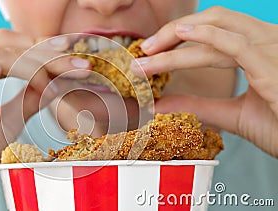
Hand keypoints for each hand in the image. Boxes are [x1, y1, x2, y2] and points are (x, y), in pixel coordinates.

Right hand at [0, 29, 89, 209]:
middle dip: (46, 54)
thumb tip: (54, 83)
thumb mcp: (9, 121)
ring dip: (31, 65)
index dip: (46, 51)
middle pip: (8, 44)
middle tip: (78, 67)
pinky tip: (5, 73)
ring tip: (53, 84)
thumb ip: (28, 98)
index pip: (14, 49)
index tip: (76, 62)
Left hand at [131, 6, 277, 156]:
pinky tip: (181, 35)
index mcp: (258, 49)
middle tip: (143, 51)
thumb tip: (161, 105)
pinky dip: (207, 36)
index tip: (151, 54)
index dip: (180, 39)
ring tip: (147, 55)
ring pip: (217, 32)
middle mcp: (266, 42)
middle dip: (172, 34)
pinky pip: (237, 44)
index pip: (214, 32)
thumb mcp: (233, 114)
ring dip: (176, 43)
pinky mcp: (272, 66)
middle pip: (213, 21)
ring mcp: (271, 50)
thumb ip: (199, 107)